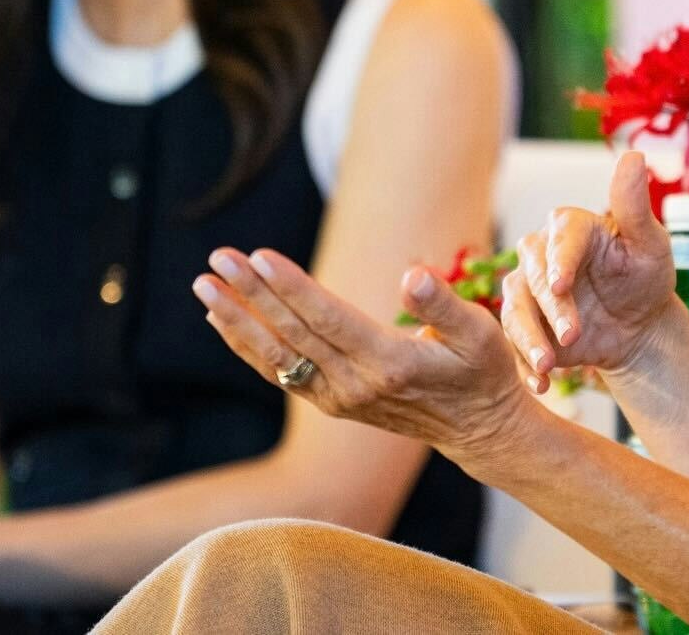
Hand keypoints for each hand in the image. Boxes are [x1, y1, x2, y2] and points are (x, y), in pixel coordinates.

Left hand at [193, 247, 534, 462]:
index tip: (257, 256)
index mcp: (390, 364)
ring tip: (205, 285)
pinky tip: (221, 320)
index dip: (291, 288)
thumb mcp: (481, 335)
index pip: (328, 320)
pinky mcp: (332, 403)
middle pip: (293, 334)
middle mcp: (356, 386)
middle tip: (218, 258)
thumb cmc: (483, 374)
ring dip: (238, 320)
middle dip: (252, 294)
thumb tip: (410, 275)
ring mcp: (339, 398)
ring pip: (277, 356)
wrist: (479, 432)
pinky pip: (280, 372)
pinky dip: (247, 346)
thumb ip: (444, 305)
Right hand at [500, 151, 678, 387]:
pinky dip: (524, 363)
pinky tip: (540, 384)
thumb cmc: (645, 275)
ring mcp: (525, 288)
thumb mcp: (650, 244)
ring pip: (516, 309)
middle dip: (550, 308)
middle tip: (571, 337)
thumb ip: (635, 206)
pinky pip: (514, 341)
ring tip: (548, 366)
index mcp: (571, 226)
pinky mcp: (521, 322)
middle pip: (533, 275)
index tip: (561, 285)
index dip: (559, 260)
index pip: (560, 235)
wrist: (636, 324)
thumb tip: (633, 156)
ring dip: (529, 339)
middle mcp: (541, 253)